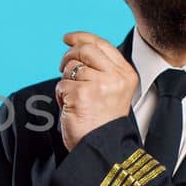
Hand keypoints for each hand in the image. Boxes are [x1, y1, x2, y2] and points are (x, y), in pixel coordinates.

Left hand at [55, 31, 138, 151]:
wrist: (103, 148)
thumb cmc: (103, 123)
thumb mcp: (112, 91)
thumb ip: (102, 69)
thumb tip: (77, 48)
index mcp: (126, 74)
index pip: (102, 44)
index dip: (81, 37)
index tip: (68, 38)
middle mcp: (115, 77)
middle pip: (85, 49)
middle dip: (69, 56)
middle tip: (62, 67)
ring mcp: (99, 84)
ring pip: (71, 68)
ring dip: (65, 81)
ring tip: (73, 98)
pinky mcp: (81, 94)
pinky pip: (61, 85)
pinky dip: (60, 96)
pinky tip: (70, 107)